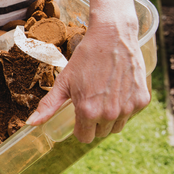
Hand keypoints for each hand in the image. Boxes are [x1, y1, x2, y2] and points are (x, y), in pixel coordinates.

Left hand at [25, 21, 149, 142]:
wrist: (112, 37)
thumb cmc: (85, 58)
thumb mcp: (63, 81)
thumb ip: (48, 106)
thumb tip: (31, 123)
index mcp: (88, 112)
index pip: (84, 137)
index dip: (79, 127)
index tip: (78, 113)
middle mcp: (109, 114)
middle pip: (100, 133)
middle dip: (94, 121)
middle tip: (91, 99)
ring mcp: (128, 108)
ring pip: (117, 126)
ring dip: (110, 117)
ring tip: (103, 95)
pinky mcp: (142, 100)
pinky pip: (131, 114)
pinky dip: (125, 106)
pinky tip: (117, 89)